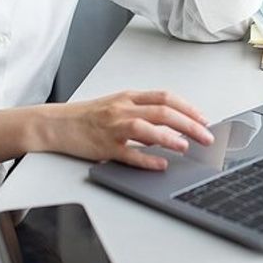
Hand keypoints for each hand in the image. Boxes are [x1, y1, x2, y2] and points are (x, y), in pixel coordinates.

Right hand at [47, 90, 213, 170]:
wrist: (56, 124)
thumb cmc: (87, 116)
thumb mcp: (117, 105)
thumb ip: (142, 111)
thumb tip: (170, 125)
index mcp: (128, 97)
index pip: (165, 97)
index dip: (188, 108)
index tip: (204, 119)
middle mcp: (122, 109)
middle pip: (162, 112)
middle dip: (189, 124)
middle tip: (206, 136)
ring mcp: (113, 128)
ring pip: (146, 129)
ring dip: (170, 137)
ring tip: (187, 146)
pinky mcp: (104, 147)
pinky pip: (129, 154)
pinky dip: (148, 160)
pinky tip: (161, 164)